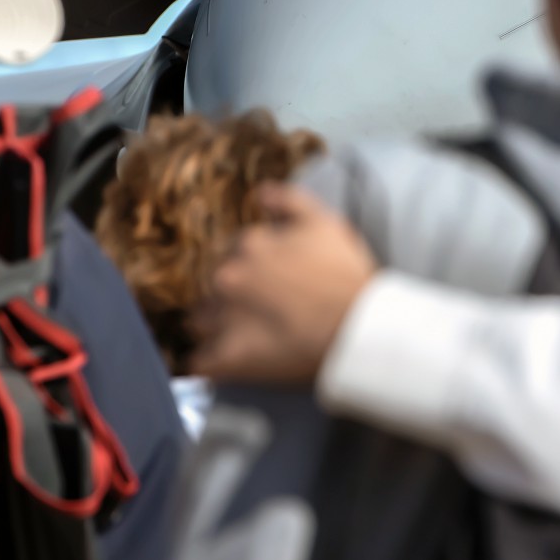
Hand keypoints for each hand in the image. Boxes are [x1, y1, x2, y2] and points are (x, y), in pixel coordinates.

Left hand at [191, 183, 378, 385]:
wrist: (357, 328)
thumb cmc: (345, 275)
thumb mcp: (324, 222)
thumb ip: (288, 201)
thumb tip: (260, 193)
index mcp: (249, 246)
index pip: (234, 253)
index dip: (254, 268)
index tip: (273, 283)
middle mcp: (228, 278)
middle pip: (215, 286)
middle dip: (233, 296)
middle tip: (264, 312)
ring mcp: (224, 318)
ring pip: (201, 322)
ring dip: (217, 327)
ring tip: (250, 339)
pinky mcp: (227, 358)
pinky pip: (202, 363)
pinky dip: (213, 364)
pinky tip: (234, 365)